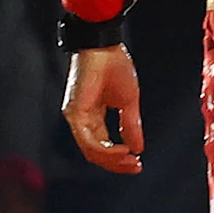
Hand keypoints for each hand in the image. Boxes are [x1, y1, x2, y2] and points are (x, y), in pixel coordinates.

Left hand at [63, 46, 144, 172]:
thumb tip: (138, 147)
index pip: (103, 146)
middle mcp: (81, 120)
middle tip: (136, 166)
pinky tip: (122, 150)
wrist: (104, 46)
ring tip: (131, 160)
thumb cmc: (115, 67)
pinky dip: (105, 150)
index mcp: (93, 116)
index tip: (138, 162)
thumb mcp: (128, 101)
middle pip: (95, 153)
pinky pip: (88, 140)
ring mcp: (76, 117)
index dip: (119, 158)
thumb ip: (130, 125)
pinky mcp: (75, 113)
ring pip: (91, 151)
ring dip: (112, 160)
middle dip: (117, 164)